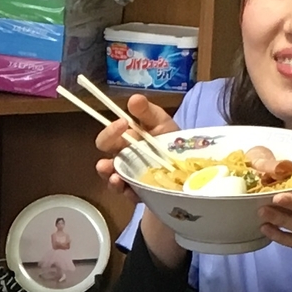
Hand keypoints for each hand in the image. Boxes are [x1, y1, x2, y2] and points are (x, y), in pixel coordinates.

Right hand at [93, 92, 182, 263]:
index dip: (111, 129)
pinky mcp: (135, 192)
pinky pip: (126, 193)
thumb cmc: (172, 143)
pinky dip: (127, 192)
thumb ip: (148, 112)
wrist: (187, 171)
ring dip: (109, 175)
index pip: (110, 133)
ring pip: (110, 174)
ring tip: (114, 176)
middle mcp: (122, 155)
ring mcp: (126, 175)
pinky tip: (130, 190)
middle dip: (107, 147)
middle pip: (105, 150)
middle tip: (116, 147)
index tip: (123, 123)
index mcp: (126, 138)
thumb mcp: (163, 124)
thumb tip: (134, 98)